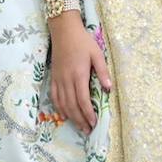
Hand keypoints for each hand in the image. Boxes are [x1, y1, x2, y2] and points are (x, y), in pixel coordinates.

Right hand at [49, 13, 110, 133]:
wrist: (64, 31)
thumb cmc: (83, 41)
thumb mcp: (97, 53)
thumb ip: (103, 72)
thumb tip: (108, 89)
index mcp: (79, 74)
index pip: (83, 100)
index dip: (88, 113)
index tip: (94, 123)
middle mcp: (67, 80)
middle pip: (72, 105)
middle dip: (80, 120)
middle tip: (88, 130)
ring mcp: (58, 79)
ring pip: (63, 104)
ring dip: (71, 117)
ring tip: (79, 127)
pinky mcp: (53, 78)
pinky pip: (55, 97)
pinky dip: (59, 108)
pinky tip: (65, 115)